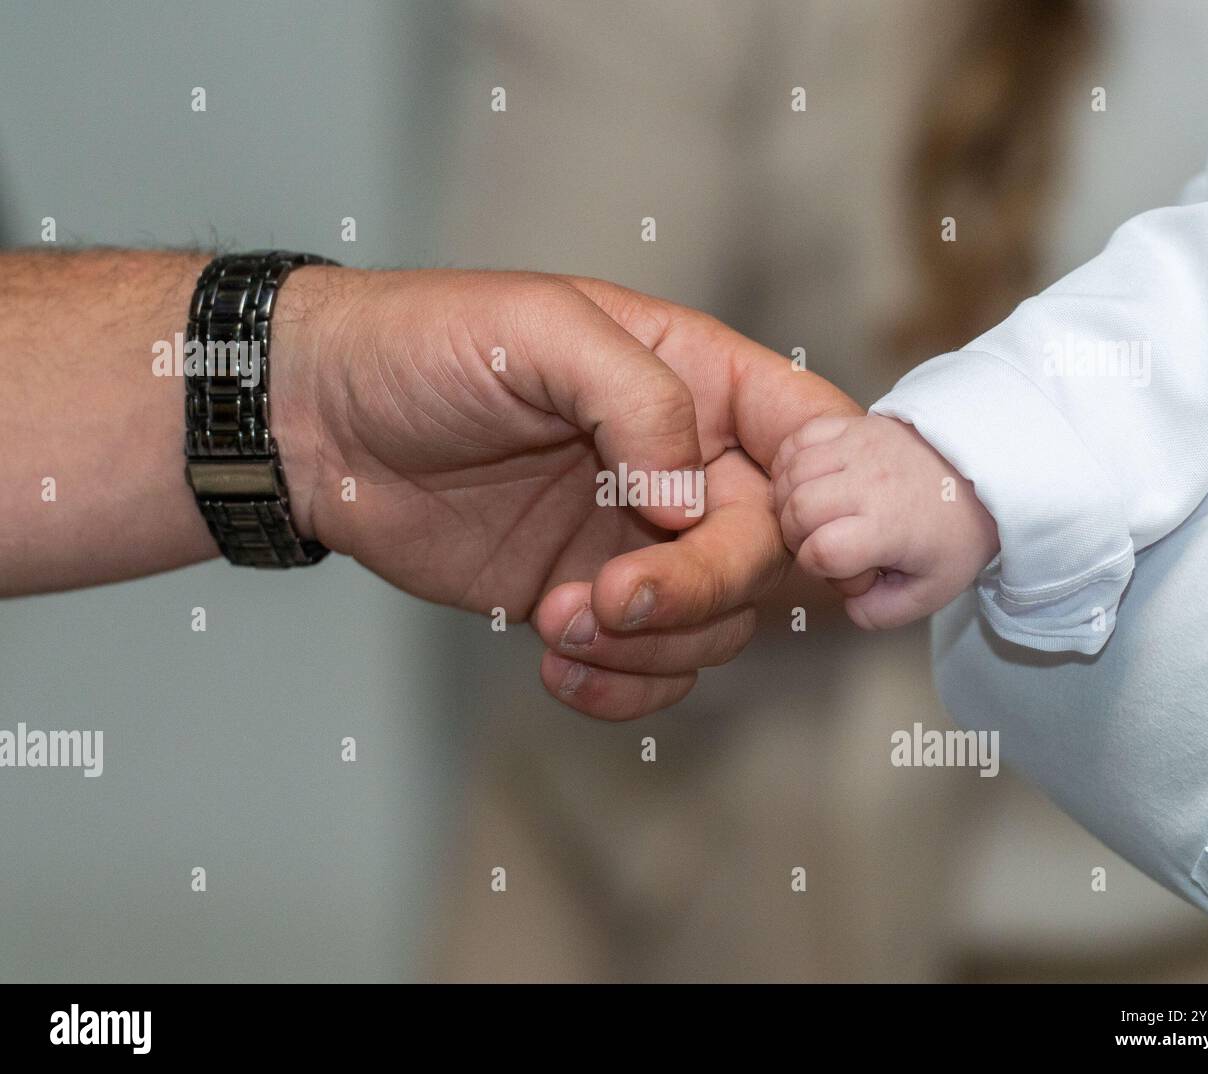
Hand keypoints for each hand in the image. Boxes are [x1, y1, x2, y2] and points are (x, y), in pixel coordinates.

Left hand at [276, 268, 861, 717]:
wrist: (320, 424)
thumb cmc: (426, 346)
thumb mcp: (540, 330)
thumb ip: (637, 399)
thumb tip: (687, 502)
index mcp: (699, 381)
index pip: (816, 437)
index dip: (836, 496)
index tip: (803, 540)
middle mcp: (687, 465)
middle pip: (768, 551)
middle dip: (700, 588)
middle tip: (613, 595)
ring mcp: (640, 541)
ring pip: (718, 623)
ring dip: (652, 644)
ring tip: (560, 623)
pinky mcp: (590, 600)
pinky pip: (652, 666)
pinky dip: (624, 686)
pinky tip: (557, 667)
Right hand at [769, 413, 998, 630]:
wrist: (988, 470)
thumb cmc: (958, 529)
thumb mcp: (933, 590)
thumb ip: (883, 612)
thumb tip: (848, 606)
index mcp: (888, 526)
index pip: (821, 552)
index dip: (819, 568)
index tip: (846, 568)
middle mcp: (868, 483)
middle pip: (798, 510)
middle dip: (797, 535)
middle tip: (824, 541)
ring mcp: (858, 448)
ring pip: (792, 473)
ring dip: (789, 500)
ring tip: (814, 514)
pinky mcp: (853, 426)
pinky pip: (800, 438)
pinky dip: (790, 461)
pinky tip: (805, 480)